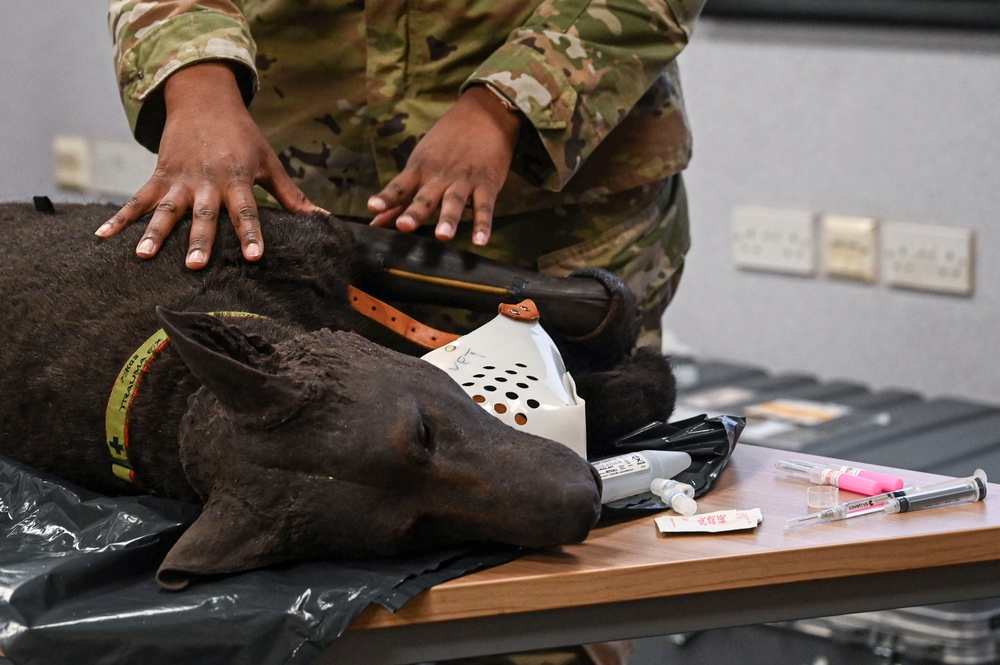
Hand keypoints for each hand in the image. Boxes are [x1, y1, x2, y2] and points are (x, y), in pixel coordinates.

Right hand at [95, 62, 327, 268]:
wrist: (205, 99)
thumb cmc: (244, 136)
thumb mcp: (270, 162)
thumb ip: (292, 196)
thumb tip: (324, 220)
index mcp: (238, 180)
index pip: (247, 211)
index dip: (251, 234)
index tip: (253, 257)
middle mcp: (208, 182)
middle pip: (204, 215)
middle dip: (200, 240)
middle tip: (195, 266)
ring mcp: (180, 179)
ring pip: (166, 209)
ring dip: (155, 233)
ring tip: (143, 256)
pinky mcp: (159, 175)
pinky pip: (137, 199)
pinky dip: (120, 218)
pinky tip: (102, 237)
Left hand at [367, 85, 520, 246]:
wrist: (484, 115)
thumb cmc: (446, 144)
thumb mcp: (420, 163)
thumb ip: (400, 197)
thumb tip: (375, 221)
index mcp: (420, 170)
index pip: (399, 186)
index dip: (386, 197)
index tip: (372, 208)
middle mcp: (440, 176)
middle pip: (425, 196)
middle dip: (415, 212)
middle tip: (404, 227)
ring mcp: (464, 181)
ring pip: (454, 201)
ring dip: (449, 219)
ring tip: (443, 237)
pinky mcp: (487, 185)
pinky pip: (484, 207)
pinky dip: (483, 224)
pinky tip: (481, 241)